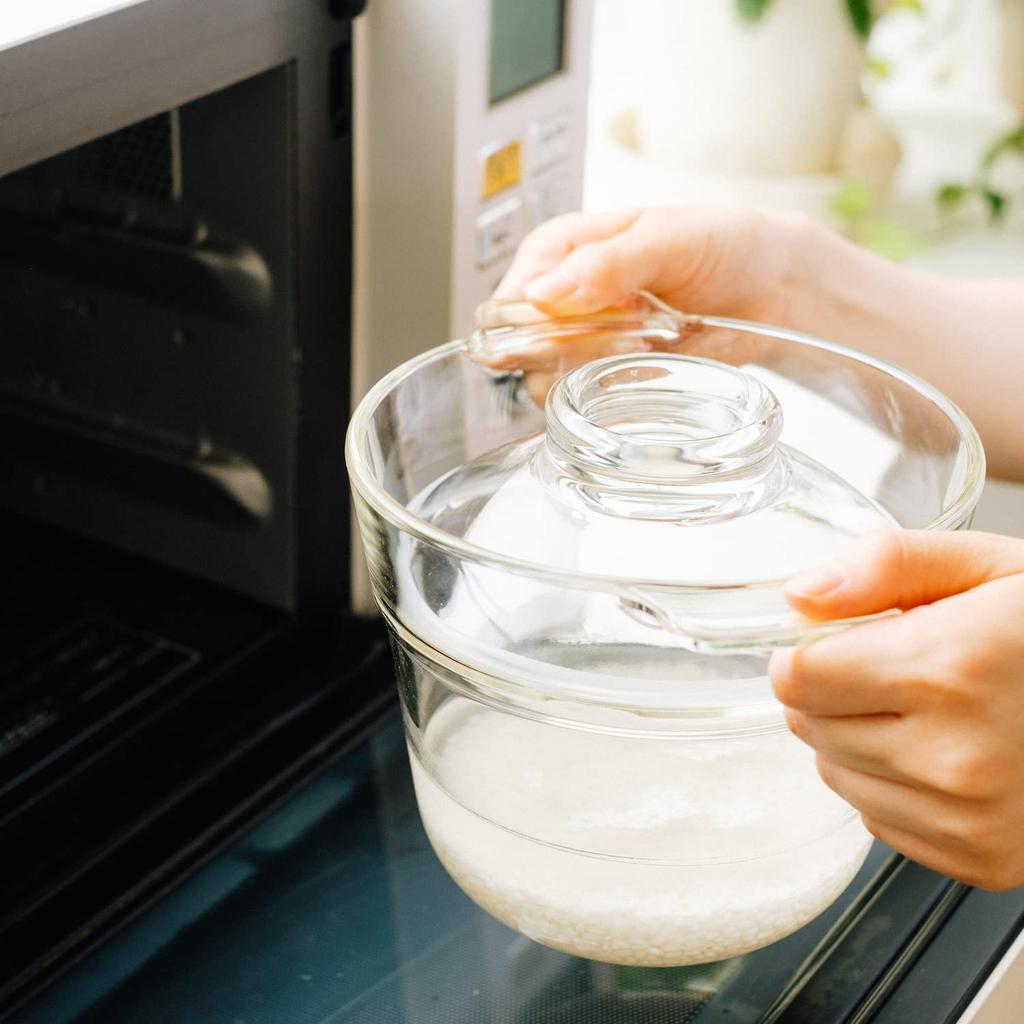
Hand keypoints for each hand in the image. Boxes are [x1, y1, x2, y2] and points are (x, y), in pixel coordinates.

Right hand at [486, 207, 813, 401]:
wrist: (770, 288)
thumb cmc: (721, 245)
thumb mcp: (666, 237)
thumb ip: (605, 264)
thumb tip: (540, 293)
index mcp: (558, 251)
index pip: (509, 298)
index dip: (534, 319)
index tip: (589, 313)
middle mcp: (560, 300)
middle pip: (520, 346)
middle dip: (572, 346)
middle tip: (633, 326)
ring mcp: (581, 343)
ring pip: (546, 380)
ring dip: (594, 370)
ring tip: (648, 341)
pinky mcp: (605, 378)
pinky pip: (583, 403)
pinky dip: (613, 392)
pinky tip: (652, 363)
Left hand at [770, 530, 1023, 890]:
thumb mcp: (984, 565)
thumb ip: (886, 564)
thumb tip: (802, 595)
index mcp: (948, 670)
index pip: (796, 677)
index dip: (808, 650)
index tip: (838, 639)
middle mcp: (956, 757)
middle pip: (807, 726)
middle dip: (832, 691)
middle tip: (897, 669)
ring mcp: (970, 819)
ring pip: (834, 774)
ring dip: (856, 739)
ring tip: (927, 710)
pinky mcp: (980, 860)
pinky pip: (877, 818)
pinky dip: (892, 785)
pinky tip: (946, 752)